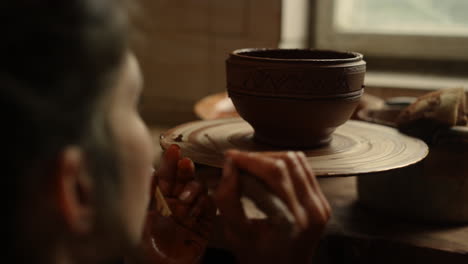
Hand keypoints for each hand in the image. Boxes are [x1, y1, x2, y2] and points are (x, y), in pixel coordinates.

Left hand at [129, 144, 215, 263]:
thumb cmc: (141, 253)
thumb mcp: (135, 223)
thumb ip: (140, 197)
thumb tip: (143, 170)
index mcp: (158, 200)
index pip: (166, 176)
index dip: (170, 162)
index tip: (173, 150)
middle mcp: (175, 203)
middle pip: (184, 178)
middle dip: (185, 168)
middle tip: (184, 162)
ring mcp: (191, 213)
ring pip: (199, 189)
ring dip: (193, 189)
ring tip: (183, 200)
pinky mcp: (204, 225)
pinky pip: (210, 206)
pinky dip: (204, 205)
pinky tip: (193, 213)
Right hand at [214, 150, 330, 263]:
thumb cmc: (258, 258)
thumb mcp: (236, 234)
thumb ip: (228, 200)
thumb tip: (228, 167)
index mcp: (295, 220)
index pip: (274, 173)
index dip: (249, 160)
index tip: (229, 158)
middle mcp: (314, 210)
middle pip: (287, 163)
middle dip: (258, 157)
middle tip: (236, 163)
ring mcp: (321, 205)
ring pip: (296, 160)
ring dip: (270, 158)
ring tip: (249, 167)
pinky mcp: (321, 201)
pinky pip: (303, 169)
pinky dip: (282, 165)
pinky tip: (265, 173)